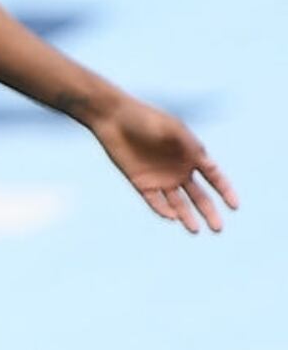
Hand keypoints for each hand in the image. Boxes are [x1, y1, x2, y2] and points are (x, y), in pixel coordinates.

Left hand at [89, 94, 235, 233]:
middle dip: (209, 212)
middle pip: (199, 196)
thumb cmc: (145, 119)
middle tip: (218, 228)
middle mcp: (179, 170)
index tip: (234, 206)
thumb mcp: (171, 129)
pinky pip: (154, 201)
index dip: (225, 191)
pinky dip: (162, 210)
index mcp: (192, 155)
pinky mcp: (141, 183)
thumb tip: (202, 159)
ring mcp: (160, 178)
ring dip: (186, 217)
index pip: (215, 177)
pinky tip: (171, 217)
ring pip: (178, 203)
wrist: (114, 119)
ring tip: (195, 230)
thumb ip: (187, 143)